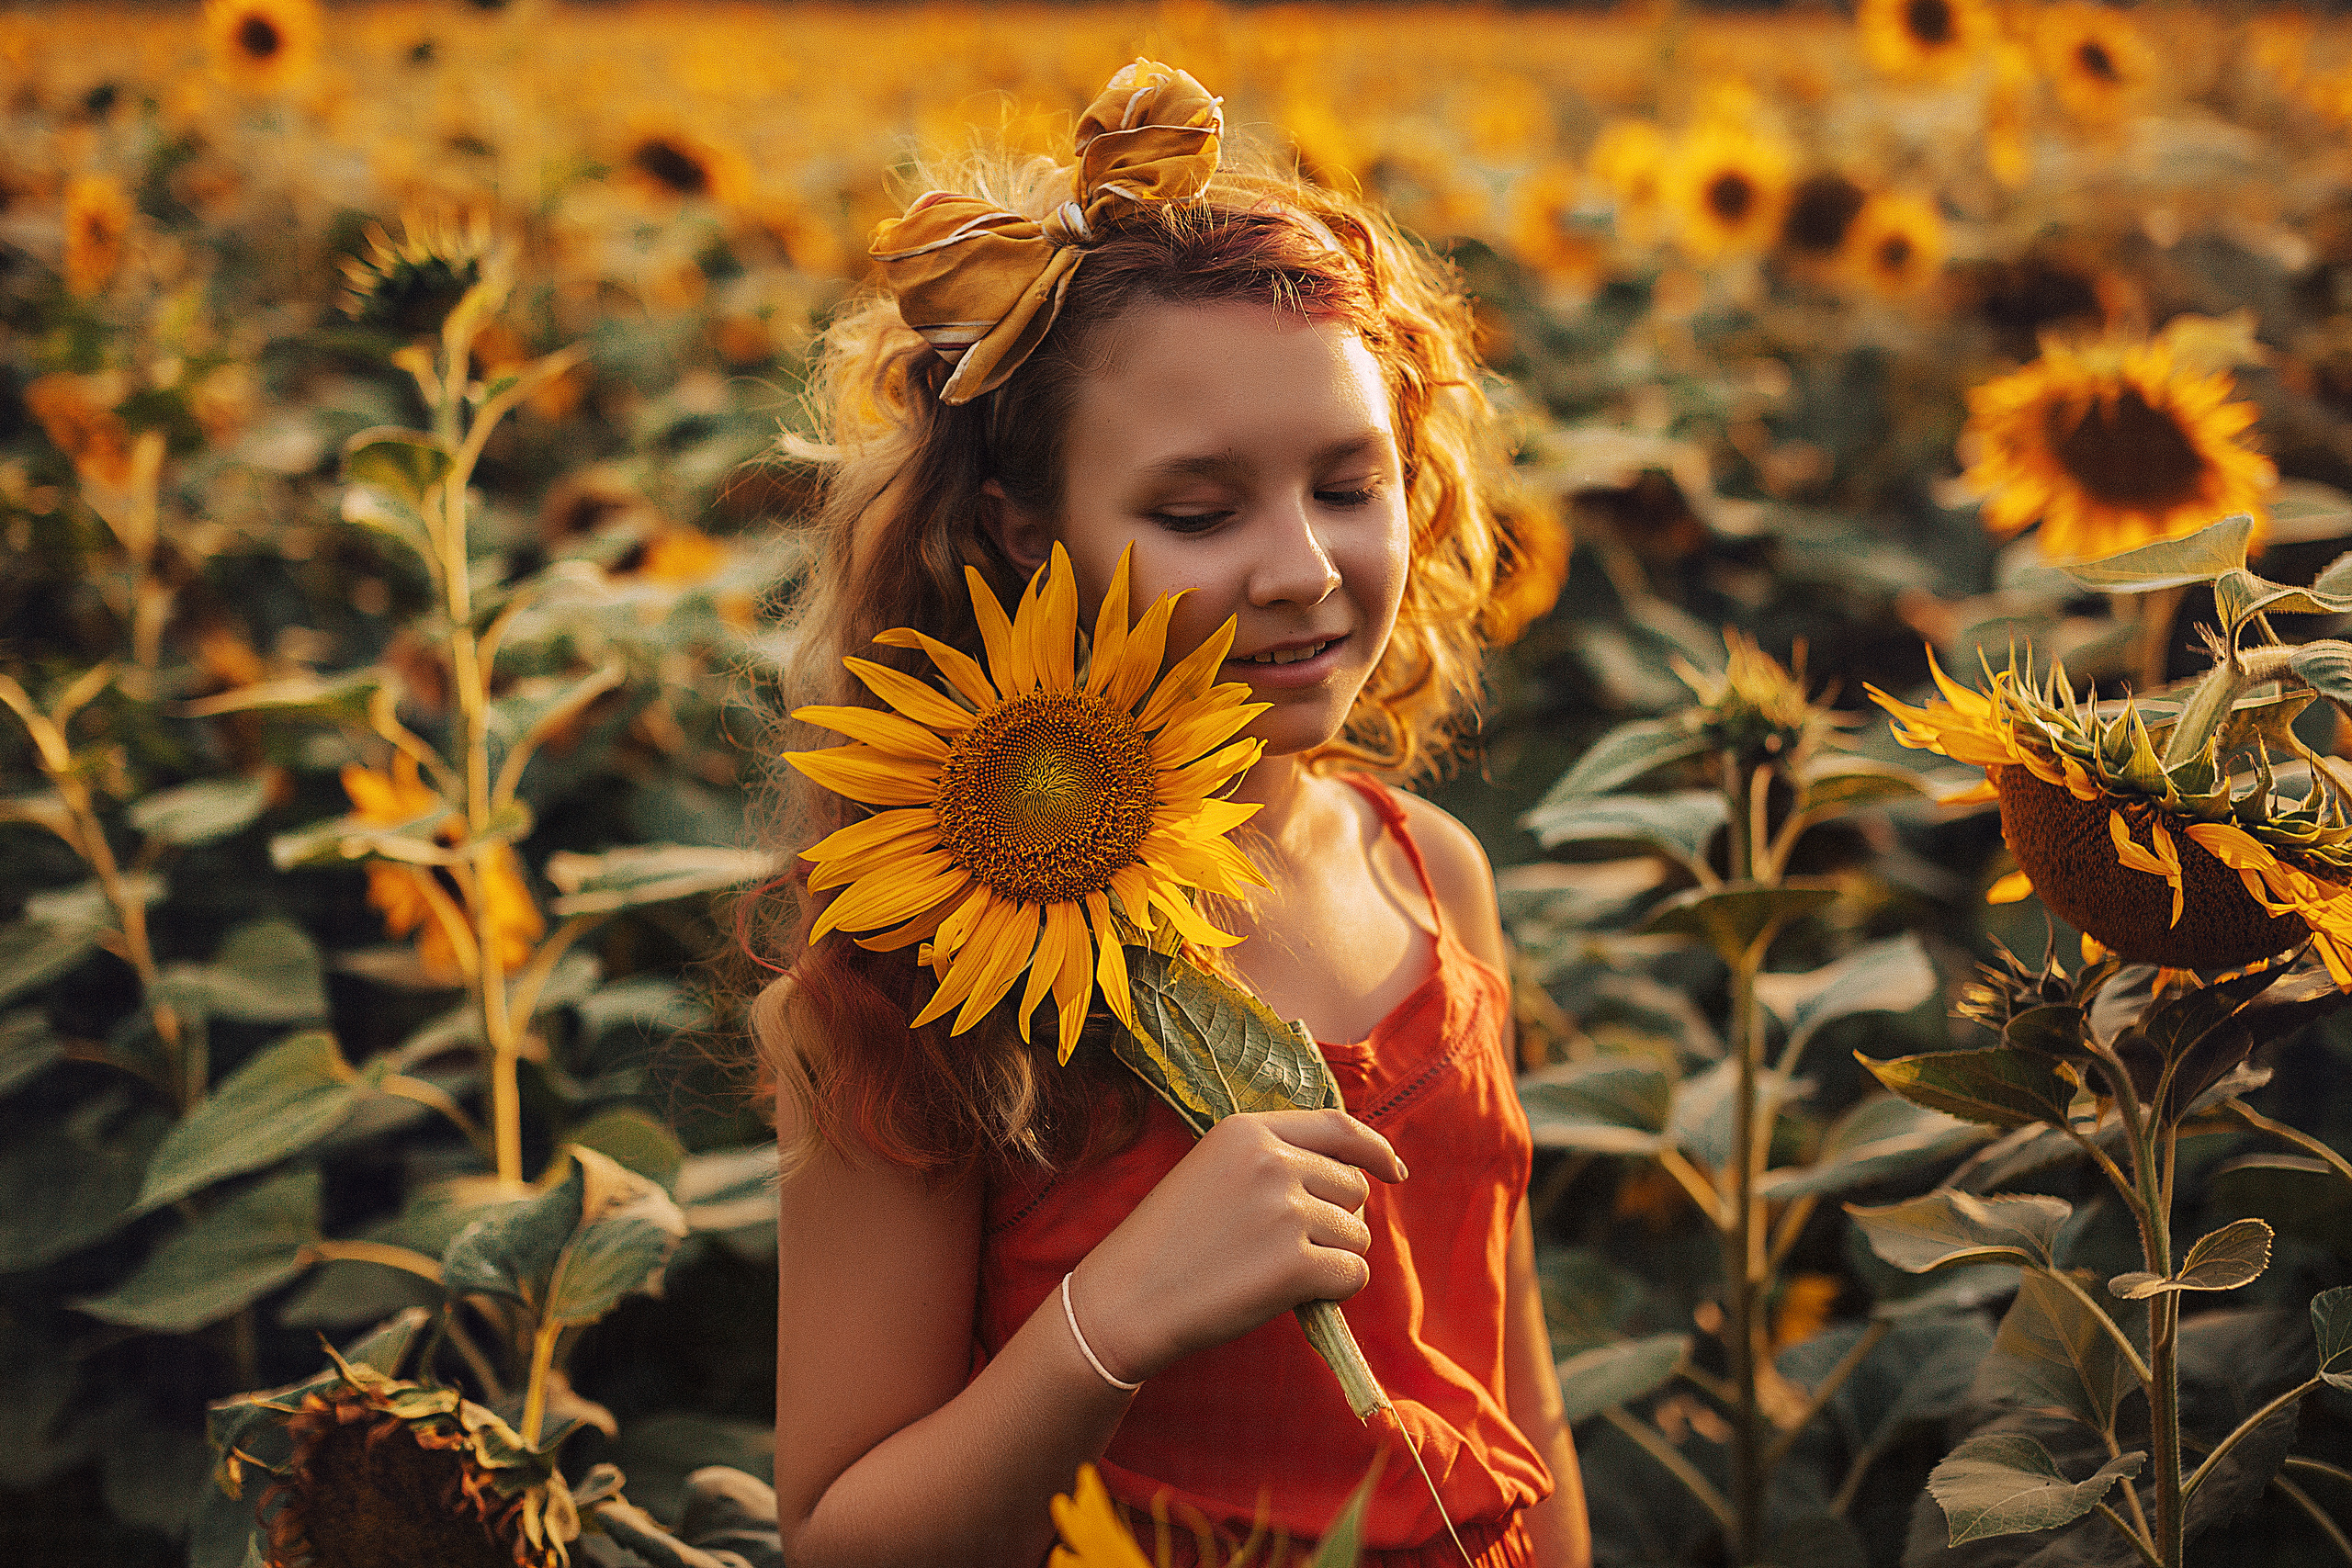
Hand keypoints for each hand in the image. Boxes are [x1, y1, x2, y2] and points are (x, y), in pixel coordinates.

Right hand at [1068, 1107, 1408, 1384]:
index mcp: (1248, 1130)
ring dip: (1333, 1258)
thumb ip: (1274, 1160)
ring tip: (1276, 1271)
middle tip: (1287, 1247)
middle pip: (1353, 1188)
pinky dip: (1335, 1290)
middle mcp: (1272, 1161)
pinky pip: (1353, 1274)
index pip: (1338, 1126)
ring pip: (1357, 1235)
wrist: (1127, 1298)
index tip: (1394, 1170)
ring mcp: (1286, 1211)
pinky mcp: (1296, 1264)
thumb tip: (1356, 1176)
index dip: (1374, 1150)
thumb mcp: (1212, 1170)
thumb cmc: (1170, 1241)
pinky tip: (1293, 1295)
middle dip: (1337, 1220)